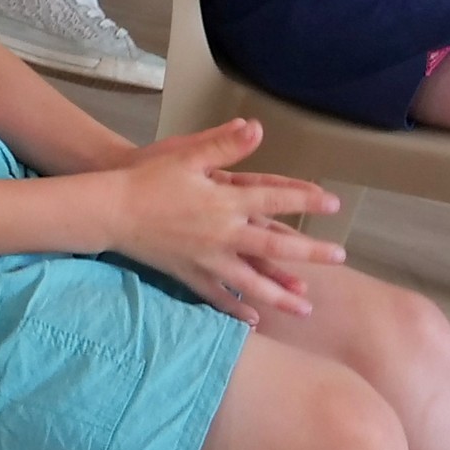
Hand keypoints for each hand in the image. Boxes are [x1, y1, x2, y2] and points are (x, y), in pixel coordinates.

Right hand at [101, 119, 343, 317]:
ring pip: (251, 283)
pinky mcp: (189, 274)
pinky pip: (217, 297)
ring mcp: (207, 259)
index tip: (333, 203)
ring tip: (304, 308)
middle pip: (274, 247)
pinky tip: (254, 321)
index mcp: (225, 202)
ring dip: (280, 295)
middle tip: (339, 257)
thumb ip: (224, 144)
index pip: (276, 199)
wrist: (110, 210)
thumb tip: (257, 129)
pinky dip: (236, 310)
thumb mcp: (186, 155)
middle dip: (309, 253)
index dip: (306, 199)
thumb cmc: (147, 178)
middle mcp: (222, 234)